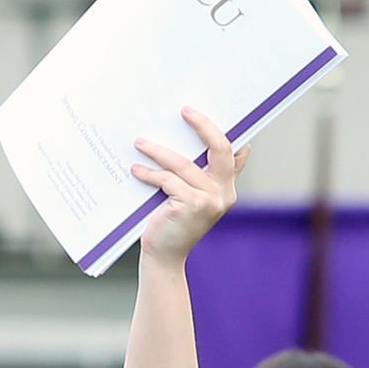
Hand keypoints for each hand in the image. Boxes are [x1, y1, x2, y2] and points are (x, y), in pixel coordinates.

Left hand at [130, 107, 249, 267]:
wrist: (164, 256)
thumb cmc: (173, 223)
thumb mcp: (190, 198)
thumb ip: (197, 175)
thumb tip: (191, 144)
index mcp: (226, 188)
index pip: (232, 153)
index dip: (222, 131)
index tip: (204, 112)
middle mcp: (223, 193)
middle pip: (220, 149)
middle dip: (203, 126)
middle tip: (185, 110)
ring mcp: (210, 200)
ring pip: (184, 164)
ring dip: (158, 151)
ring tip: (140, 143)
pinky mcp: (191, 206)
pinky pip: (168, 180)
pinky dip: (150, 174)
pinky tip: (136, 170)